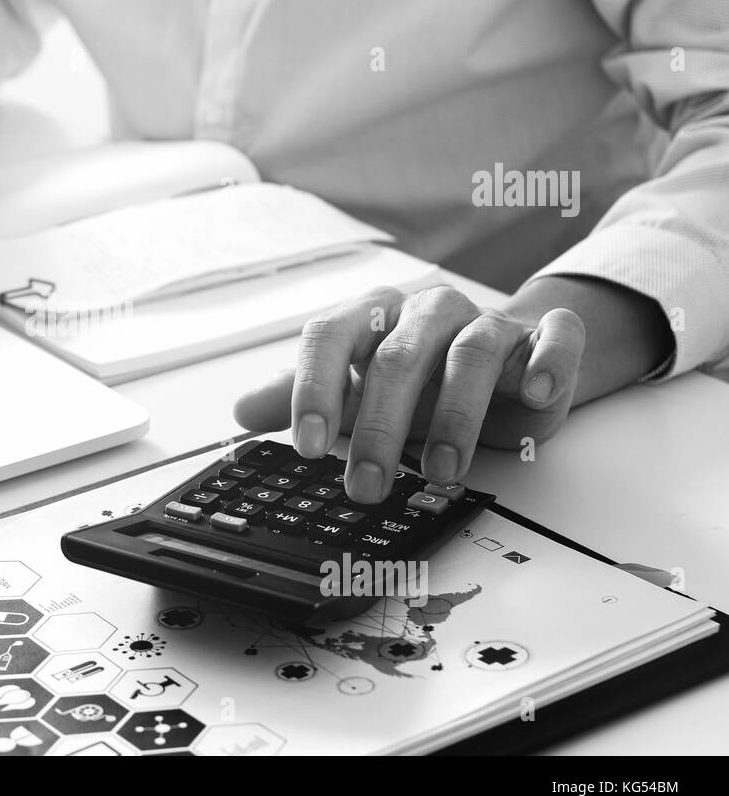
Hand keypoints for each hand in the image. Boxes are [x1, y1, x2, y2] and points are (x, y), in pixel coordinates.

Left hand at [233, 285, 585, 502]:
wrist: (502, 361)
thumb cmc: (421, 378)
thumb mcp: (356, 393)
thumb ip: (301, 400)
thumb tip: (240, 412)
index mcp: (373, 317)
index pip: (331, 336)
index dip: (316, 388)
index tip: (310, 446)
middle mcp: (427, 312)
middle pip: (396, 357)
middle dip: (380, 427)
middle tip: (366, 484)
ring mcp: (488, 322)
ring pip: (470, 353)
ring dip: (455, 417)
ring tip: (441, 471)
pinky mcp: (544, 339)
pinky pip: (554, 338)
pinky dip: (546, 364)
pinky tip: (533, 395)